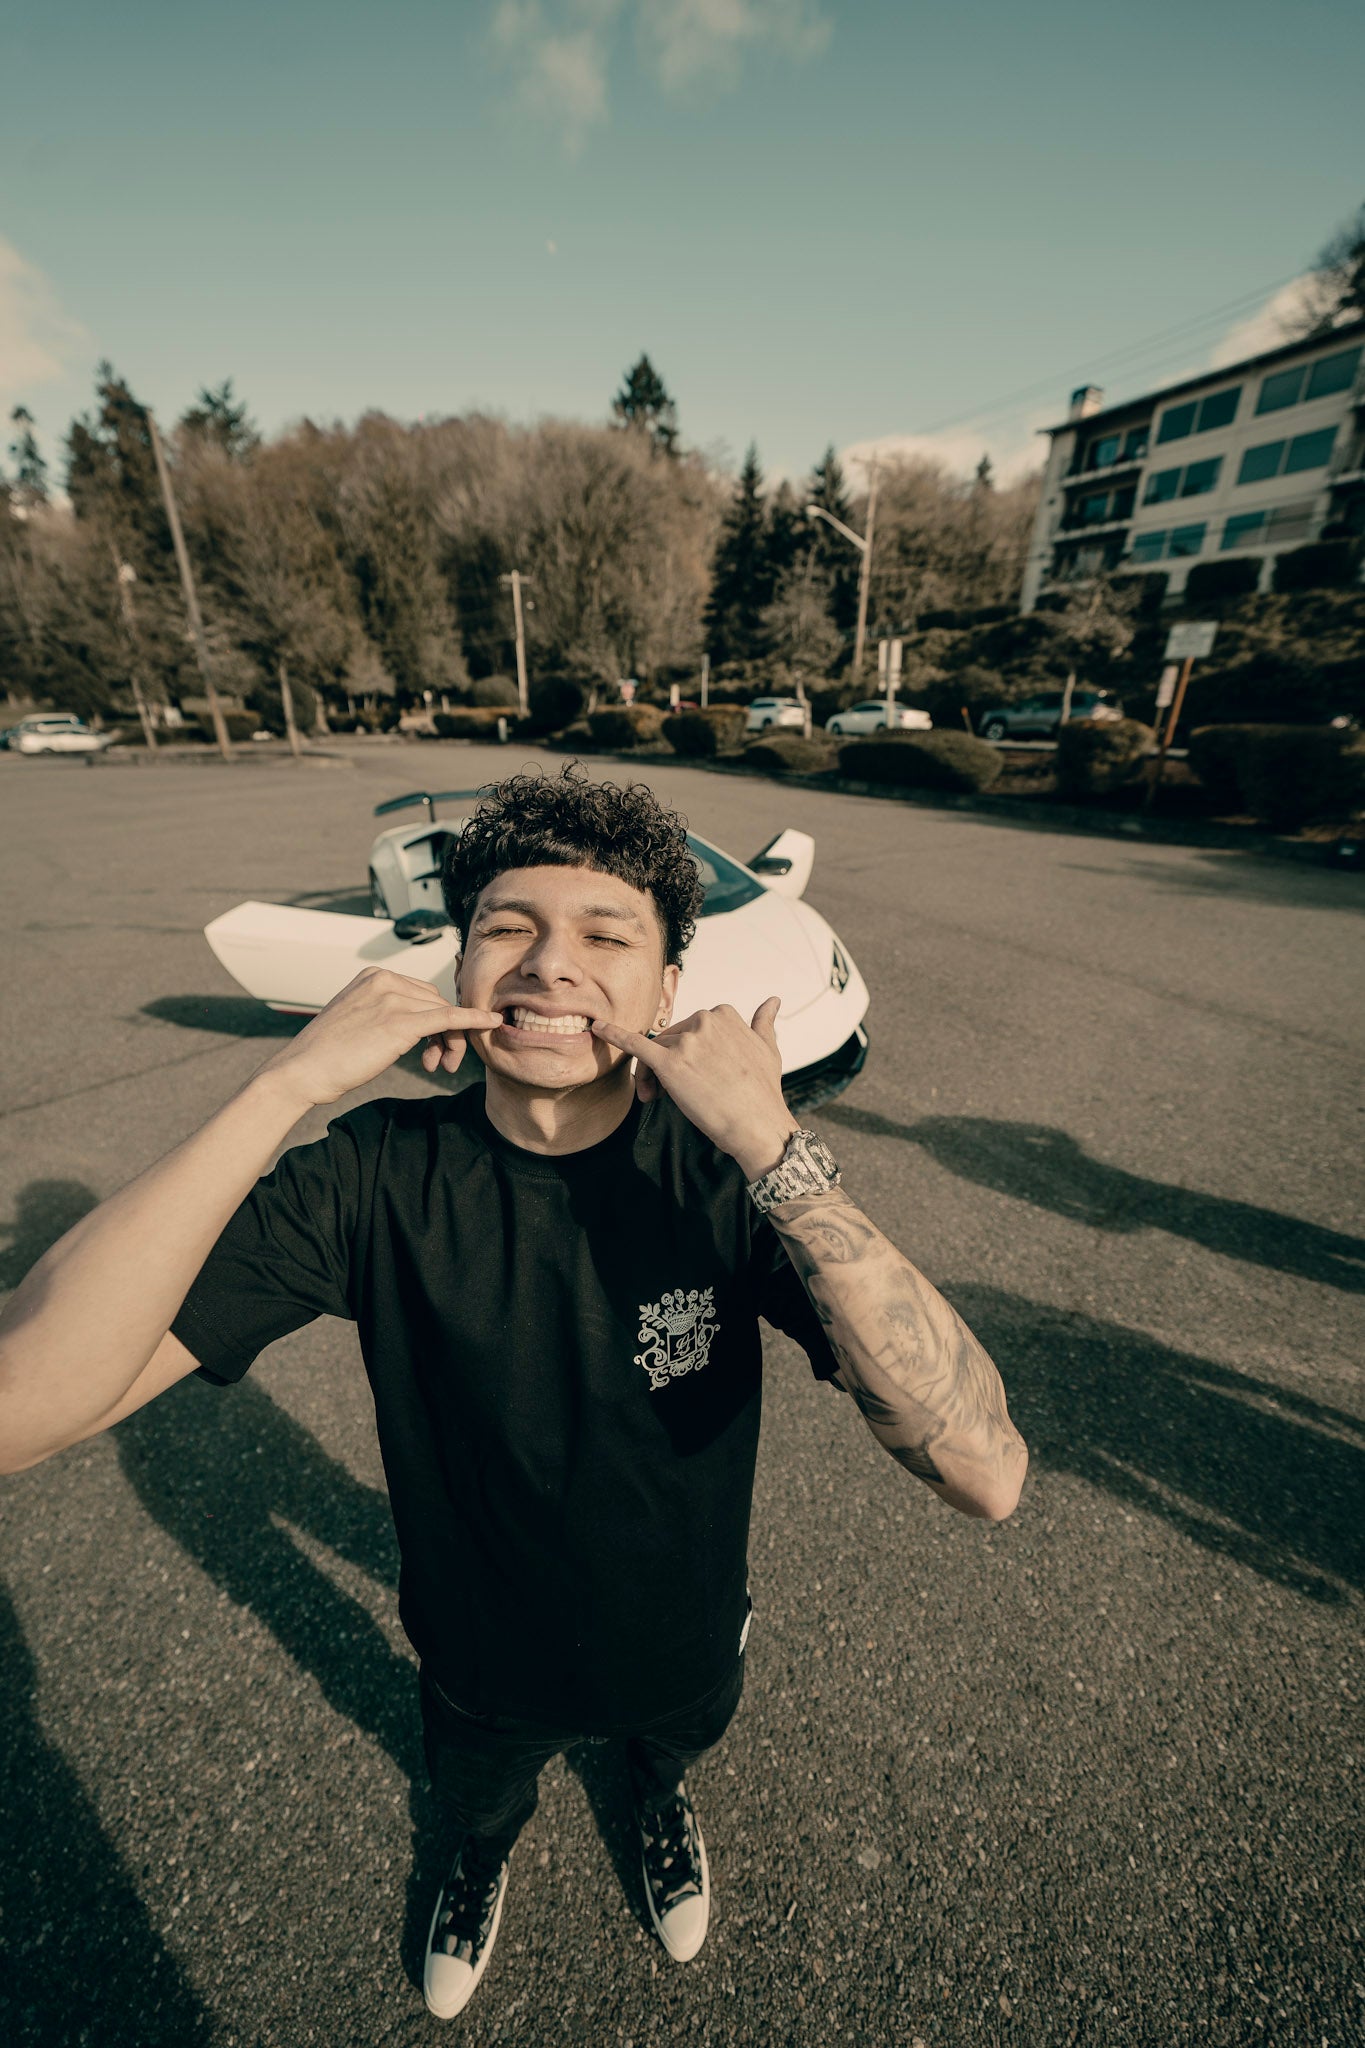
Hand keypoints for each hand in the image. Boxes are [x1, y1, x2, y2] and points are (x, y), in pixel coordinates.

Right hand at [257, 968, 501, 1108]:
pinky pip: (448, 1017)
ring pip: (443, 1014)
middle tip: (442, 1063)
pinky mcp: (400, 1021)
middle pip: (436, 1001)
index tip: (434, 1047)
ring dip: (451, 1041)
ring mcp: (392, 998)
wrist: (303, 1071)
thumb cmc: (327, 1055)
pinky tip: (490, 1023)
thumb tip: (418, 1025)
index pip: (422, 992)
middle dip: (447, 1032)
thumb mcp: (358, 1022)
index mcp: (374, 976)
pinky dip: (473, 1020)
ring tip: (440, 1066)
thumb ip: (386, 1013)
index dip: (436, 1021)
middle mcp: (384, 980)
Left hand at [592, 997, 796, 1180]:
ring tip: (656, 1098)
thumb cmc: (763, 1092)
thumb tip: (772, 1001)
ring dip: (650, 1074)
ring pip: (654, 1051)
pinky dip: (614, 1035)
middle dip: (665, 1064)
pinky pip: (636, 1045)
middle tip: (666, 1094)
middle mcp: (705, 1021)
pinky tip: (598, 1029)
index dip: (686, 1052)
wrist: (758, 1126)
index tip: (692, 1075)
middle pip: (669, 1039)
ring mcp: (687, 1041)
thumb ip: (763, 1022)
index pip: (690, 1028)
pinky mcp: (670, 1063)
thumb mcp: (768, 1049)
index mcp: (723, 1014)